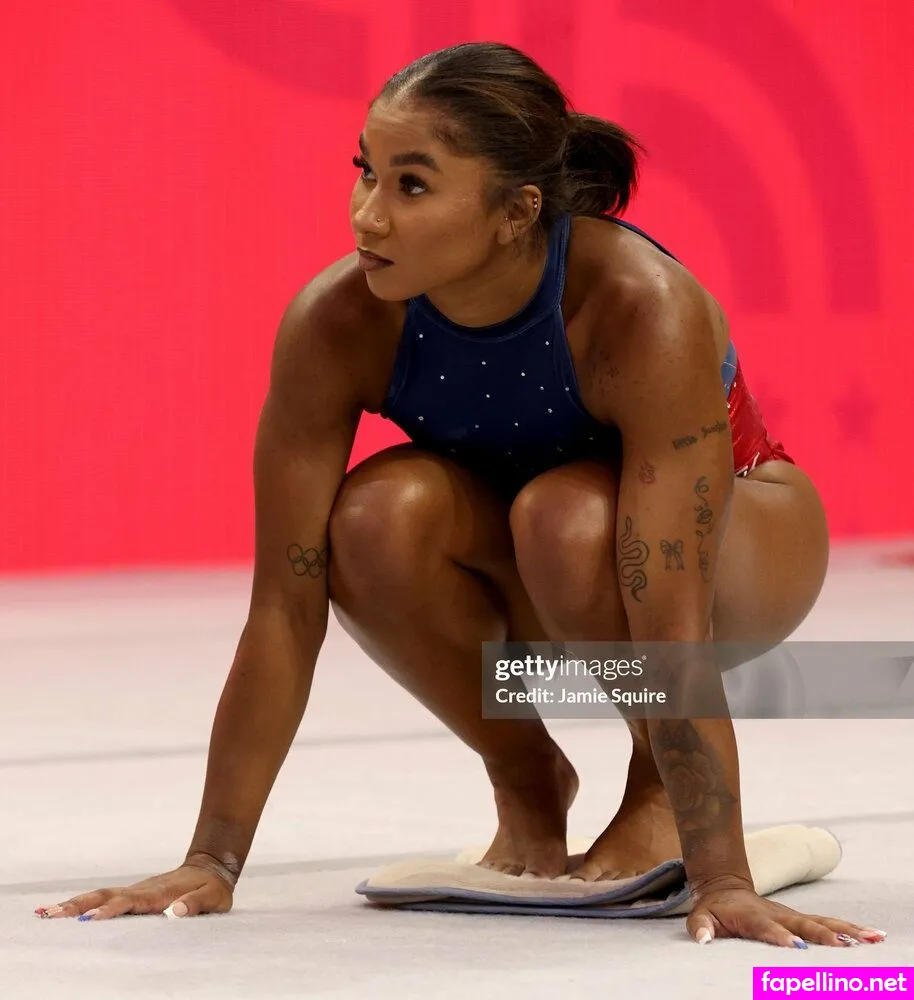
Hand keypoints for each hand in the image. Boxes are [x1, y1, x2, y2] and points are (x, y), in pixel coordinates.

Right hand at [34, 857, 234, 921]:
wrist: (210, 867)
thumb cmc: (212, 887)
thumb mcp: (214, 897)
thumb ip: (197, 904)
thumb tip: (176, 911)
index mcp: (159, 893)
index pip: (131, 903)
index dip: (112, 911)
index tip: (92, 920)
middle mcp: (142, 890)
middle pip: (106, 897)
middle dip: (80, 906)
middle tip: (52, 916)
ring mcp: (135, 891)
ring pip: (100, 896)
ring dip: (74, 905)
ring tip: (46, 914)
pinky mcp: (132, 895)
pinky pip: (104, 899)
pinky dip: (82, 905)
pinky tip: (63, 912)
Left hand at [687, 887, 886, 947]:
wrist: (725, 884)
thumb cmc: (714, 909)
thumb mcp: (700, 916)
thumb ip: (700, 928)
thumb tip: (703, 941)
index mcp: (753, 917)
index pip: (768, 928)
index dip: (780, 937)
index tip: (797, 947)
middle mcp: (778, 914)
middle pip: (803, 925)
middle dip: (823, 936)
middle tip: (844, 946)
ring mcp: (792, 915)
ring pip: (823, 922)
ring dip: (848, 931)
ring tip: (872, 939)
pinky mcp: (802, 919)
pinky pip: (829, 924)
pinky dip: (851, 930)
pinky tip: (874, 937)